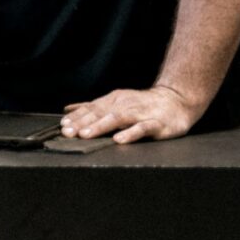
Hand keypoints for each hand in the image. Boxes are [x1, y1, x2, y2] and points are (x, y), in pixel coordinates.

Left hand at [61, 85, 199, 143]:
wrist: (177, 100)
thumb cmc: (143, 105)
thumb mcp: (116, 102)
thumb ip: (92, 107)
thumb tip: (68, 110)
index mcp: (113, 101)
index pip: (91, 109)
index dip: (76, 118)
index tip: (63, 126)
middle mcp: (125, 105)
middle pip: (101, 113)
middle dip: (83, 123)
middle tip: (68, 132)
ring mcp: (140, 114)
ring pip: (118, 118)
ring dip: (101, 126)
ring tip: (87, 134)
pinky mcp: (156, 123)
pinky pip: (142, 128)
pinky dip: (130, 133)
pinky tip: (119, 139)